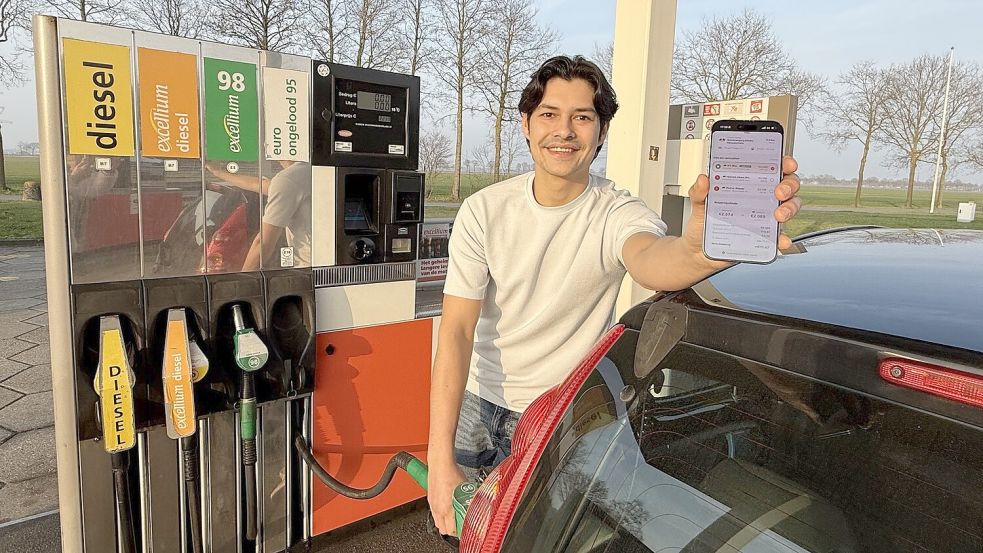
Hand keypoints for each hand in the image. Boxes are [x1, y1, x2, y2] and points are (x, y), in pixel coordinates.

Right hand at [428, 461, 465, 535]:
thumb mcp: (466, 488)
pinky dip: (440, 515)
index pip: (451, 529)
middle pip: (442, 529)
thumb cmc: (452, 473)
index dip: (459, 533)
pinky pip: (434, 513)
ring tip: (454, 519)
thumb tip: (478, 504)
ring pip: (437, 522)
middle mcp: (438, 509)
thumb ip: (470, 499)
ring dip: (445, 523)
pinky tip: (447, 509)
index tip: (465, 531)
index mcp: (447, 508)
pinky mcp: (430, 500)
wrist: (440, 464)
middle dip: (451, 530)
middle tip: (460, 526)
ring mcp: (432, 505)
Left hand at [686, 155, 801, 261]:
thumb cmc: (704, 222)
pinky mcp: (765, 236)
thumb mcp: (699, 204)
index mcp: (749, 184)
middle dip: (789, 185)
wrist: (700, 251)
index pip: (772, 168)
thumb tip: (702, 179)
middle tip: (779, 192)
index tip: (786, 164)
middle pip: (788, 185)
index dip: (784, 163)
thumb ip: (699, 192)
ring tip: (778, 215)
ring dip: (789, 209)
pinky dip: (783, 238)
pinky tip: (780, 240)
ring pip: (790, 207)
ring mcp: (766, 217)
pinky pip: (781, 236)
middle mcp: (761, 198)